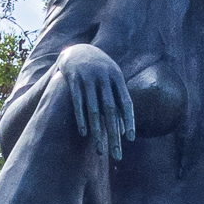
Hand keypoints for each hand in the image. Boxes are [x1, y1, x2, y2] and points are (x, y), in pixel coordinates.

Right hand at [54, 42, 135, 160]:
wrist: (77, 50)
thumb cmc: (98, 72)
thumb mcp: (111, 82)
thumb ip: (118, 103)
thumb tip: (124, 131)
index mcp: (117, 77)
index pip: (126, 102)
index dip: (129, 120)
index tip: (130, 139)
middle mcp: (104, 77)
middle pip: (111, 110)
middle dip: (114, 134)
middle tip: (116, 154)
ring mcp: (88, 77)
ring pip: (94, 109)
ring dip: (98, 131)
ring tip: (100, 150)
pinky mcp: (73, 78)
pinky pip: (77, 102)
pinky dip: (81, 118)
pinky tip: (84, 133)